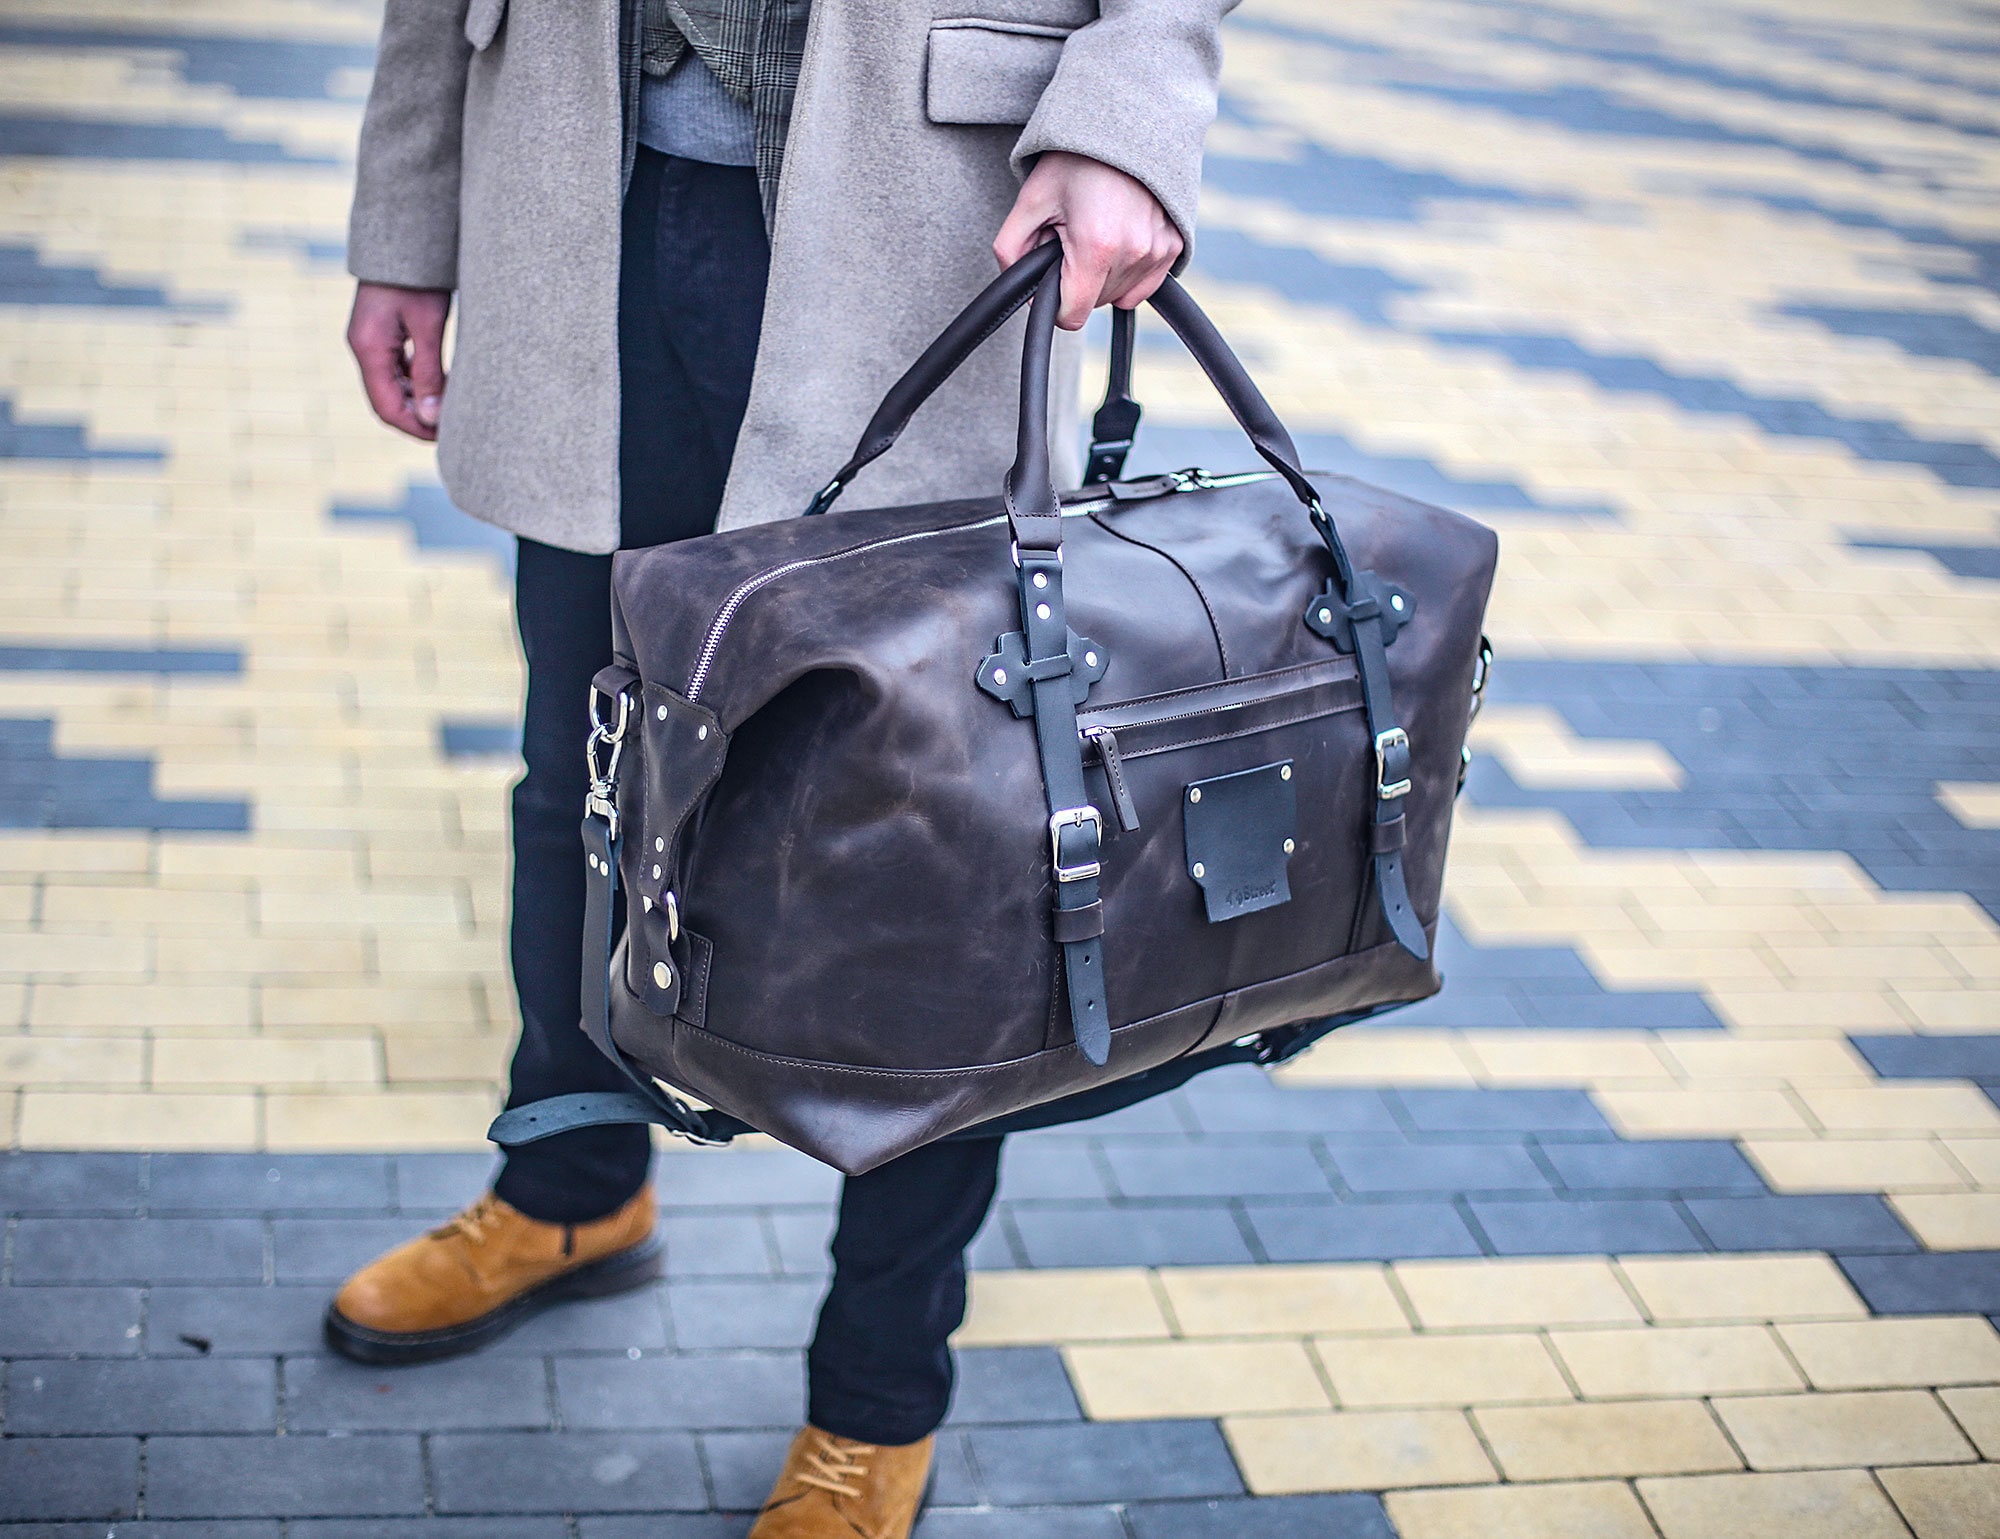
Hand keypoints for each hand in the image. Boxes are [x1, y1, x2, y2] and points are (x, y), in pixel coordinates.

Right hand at [347, 281, 451, 440]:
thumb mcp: (429, 325)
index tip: (446, 437)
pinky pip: (396, 369)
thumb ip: (429, 373)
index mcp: (368, 347)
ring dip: (418, 402)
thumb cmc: (419, 277)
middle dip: (418, 420)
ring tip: (452, 408)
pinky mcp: (380, 334)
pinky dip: (416, 383)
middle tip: (454, 428)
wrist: (406, 237)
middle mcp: (363, 347)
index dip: (415, 428)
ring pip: (392, 387)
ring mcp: (369, 341)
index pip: (386, 407)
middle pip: (387, 401)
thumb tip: (431, 418)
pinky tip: (442, 384)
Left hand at [994, 151, 1182, 330]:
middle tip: (1072, 235)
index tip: (1049, 275)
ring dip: (1102, 275)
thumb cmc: (1075, 160)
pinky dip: (1127, 272)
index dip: (1052, 303)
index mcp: (1096, 247)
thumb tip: (1023, 292)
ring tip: (1095, 229)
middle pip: (1094, 305)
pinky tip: (1117, 238)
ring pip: (1118, 296)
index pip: (1071, 315)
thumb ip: (1011, 252)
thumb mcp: (1029, 201)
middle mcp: (1134, 253)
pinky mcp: (1174, 246)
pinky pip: (1144, 285)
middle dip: (1076, 280)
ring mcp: (1158, 251)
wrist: (1124, 123)